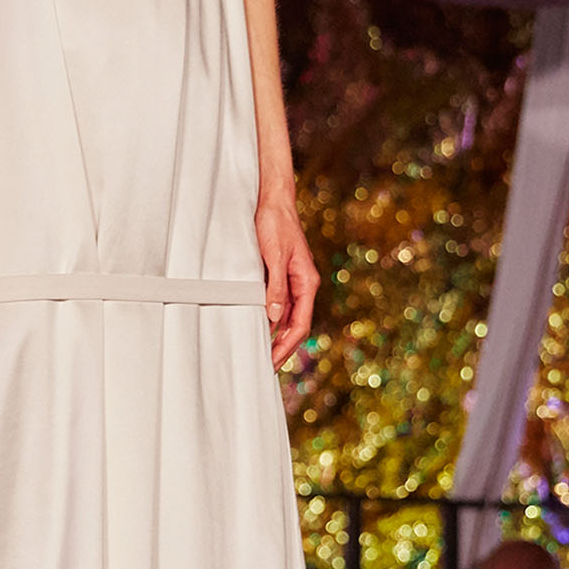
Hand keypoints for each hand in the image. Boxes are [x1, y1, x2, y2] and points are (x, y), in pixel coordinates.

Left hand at [256, 188, 319, 371]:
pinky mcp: (282, 276)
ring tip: (263, 355)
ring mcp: (294, 281)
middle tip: (267, 367)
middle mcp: (303, 284)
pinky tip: (261, 330)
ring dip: (278, 337)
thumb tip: (275, 316)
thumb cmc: (275, 224)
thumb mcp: (274, 255)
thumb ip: (276, 286)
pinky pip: (280, 306)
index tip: (272, 361)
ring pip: (289, 317)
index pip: (301, 324)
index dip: (287, 346)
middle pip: (297, 325)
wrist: (273, 201)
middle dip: (283, 348)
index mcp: (307, 281)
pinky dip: (272, 321)